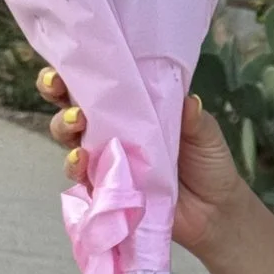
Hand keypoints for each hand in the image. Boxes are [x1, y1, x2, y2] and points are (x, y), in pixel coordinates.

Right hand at [34, 67, 242, 254]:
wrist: (215, 213)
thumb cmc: (208, 164)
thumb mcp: (206, 135)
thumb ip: (194, 119)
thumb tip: (187, 100)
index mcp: (133, 108)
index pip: (99, 83)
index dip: (77, 69)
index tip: (69, 60)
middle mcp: (113, 131)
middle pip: (72, 106)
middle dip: (58, 94)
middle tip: (60, 89)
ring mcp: (106, 160)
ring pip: (70, 139)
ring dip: (65, 127)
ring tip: (77, 122)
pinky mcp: (105, 189)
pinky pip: (82, 177)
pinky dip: (76, 166)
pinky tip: (81, 159)